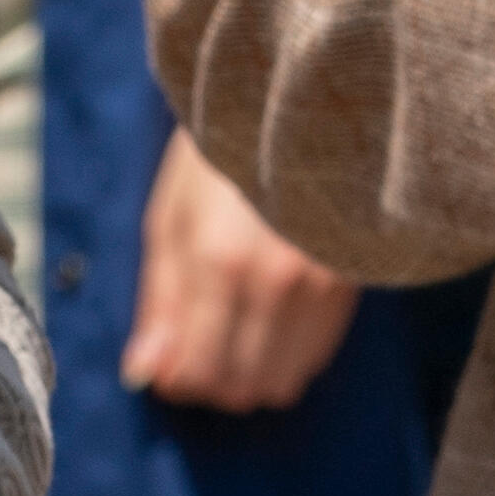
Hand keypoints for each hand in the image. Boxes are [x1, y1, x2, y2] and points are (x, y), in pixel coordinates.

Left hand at [117, 128, 357, 411]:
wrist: (302, 109)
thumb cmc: (221, 158)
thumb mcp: (170, 217)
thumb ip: (159, 301)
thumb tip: (143, 374)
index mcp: (217, 260)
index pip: (198, 371)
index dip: (178, 378)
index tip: (171, 358)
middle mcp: (273, 282)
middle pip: (240, 386)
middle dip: (213, 380)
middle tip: (201, 344)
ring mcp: (320, 285)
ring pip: (282, 382)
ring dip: (252, 373)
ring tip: (238, 329)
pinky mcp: (350, 285)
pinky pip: (315, 358)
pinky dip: (287, 355)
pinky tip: (273, 317)